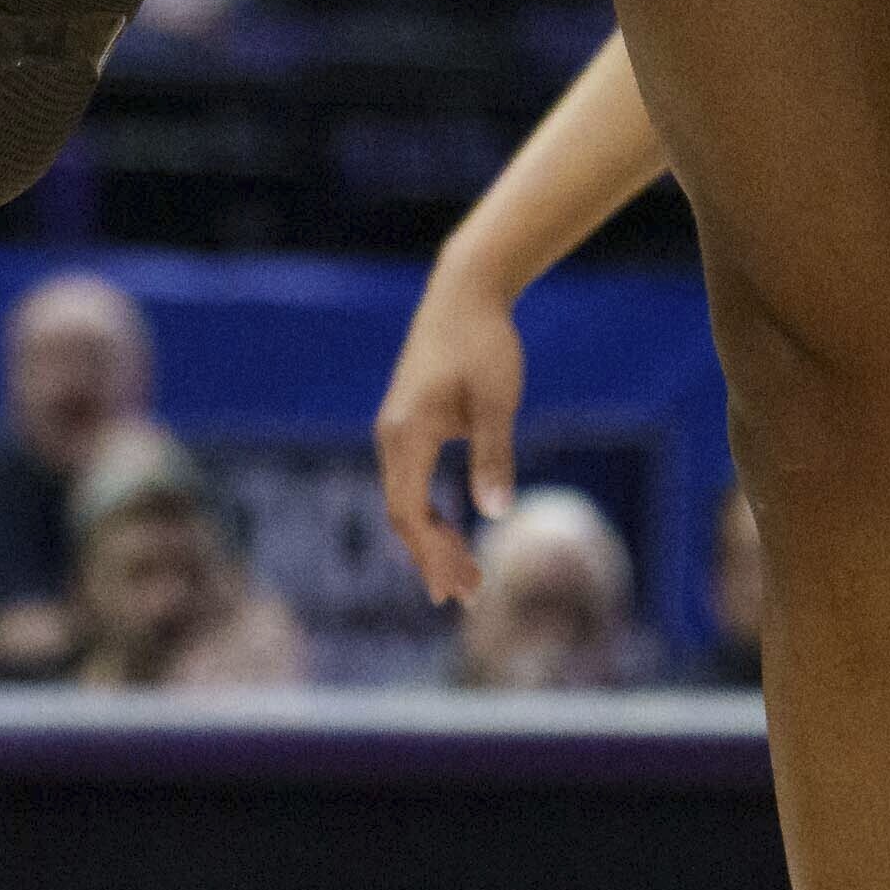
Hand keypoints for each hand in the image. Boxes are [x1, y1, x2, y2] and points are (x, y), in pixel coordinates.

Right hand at [370, 277, 527, 604]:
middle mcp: (391, 434)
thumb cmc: (485, 343)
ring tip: (466, 575)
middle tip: (470, 596)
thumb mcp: (497, 400)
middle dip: (433, 558)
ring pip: (403, 500)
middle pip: (402, 514)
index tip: (459, 588)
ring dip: (431, 539)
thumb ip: (494, 455)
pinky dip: (428, 514)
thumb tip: (496, 515)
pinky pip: (409, 482)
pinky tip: (451, 532)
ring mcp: (395, 429)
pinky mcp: (407, 424)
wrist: (466, 292)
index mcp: (407, 432)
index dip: (431, 554)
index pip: (408, 512)